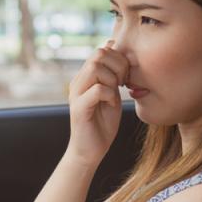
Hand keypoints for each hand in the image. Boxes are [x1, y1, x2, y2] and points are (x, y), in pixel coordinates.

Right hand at [66, 39, 129, 166]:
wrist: (90, 151)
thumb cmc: (102, 124)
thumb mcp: (112, 94)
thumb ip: (113, 76)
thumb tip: (115, 52)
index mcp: (85, 77)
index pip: (102, 50)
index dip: (119, 59)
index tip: (126, 77)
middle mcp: (78, 82)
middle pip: (98, 54)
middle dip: (118, 66)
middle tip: (123, 83)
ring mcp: (76, 94)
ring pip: (95, 68)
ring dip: (113, 79)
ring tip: (117, 93)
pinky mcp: (79, 108)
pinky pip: (97, 89)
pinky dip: (110, 95)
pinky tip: (112, 105)